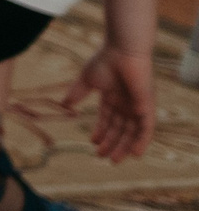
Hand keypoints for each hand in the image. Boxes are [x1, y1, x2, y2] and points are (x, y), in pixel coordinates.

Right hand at [61, 44, 155, 161]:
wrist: (122, 51)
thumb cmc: (105, 61)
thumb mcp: (87, 80)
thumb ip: (77, 93)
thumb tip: (64, 104)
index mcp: (112, 97)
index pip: (108, 119)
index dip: (101, 131)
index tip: (93, 142)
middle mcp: (126, 104)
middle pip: (120, 129)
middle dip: (112, 143)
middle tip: (102, 157)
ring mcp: (137, 106)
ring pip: (132, 132)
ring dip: (124, 146)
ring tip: (114, 159)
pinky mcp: (147, 107)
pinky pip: (147, 129)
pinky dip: (142, 141)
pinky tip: (135, 153)